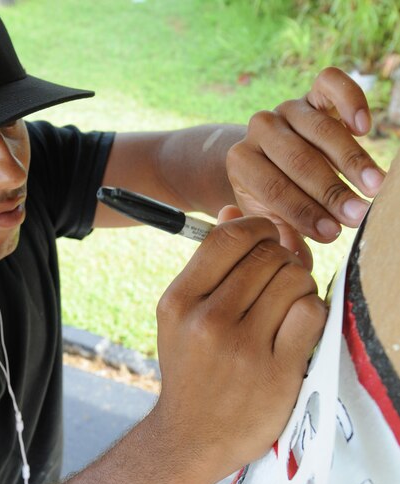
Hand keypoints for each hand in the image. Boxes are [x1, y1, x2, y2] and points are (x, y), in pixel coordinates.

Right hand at [153, 206, 326, 483]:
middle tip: (278, 284)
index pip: (229, 236)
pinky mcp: (277, 372)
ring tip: (285, 309)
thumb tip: (233, 211)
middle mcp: (208, 322)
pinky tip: (297, 329)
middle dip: (282, 260)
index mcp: (178, 302)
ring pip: (295, 279)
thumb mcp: (181, 318)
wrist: (190, 439)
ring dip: (299, 288)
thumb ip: (208, 267)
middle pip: (269, 255)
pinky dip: (312, 313)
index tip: (266, 242)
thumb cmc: (192, 372)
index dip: (258, 229)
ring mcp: (244, 348)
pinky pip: (312, 313)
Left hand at [226, 67, 385, 266]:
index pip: (273, 189)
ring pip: (320, 128)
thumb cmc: (277, 201)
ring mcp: (288, 108)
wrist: (276, 161)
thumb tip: (296, 267)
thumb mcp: (272, 222)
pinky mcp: (313, 92)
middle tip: (358, 216)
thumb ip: (283, 242)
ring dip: (351, 160)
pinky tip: (365, 127)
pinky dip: (350, 101)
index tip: (332, 234)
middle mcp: (261, 130)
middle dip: (330, 192)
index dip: (303, 213)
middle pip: (297, 160)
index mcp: (242, 162)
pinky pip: (330, 84)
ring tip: (373, 187)